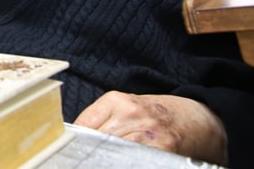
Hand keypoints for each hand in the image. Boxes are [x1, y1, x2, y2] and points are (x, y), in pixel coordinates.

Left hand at [74, 91, 227, 164]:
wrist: (192, 117)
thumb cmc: (151, 114)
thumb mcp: (123, 108)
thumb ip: (99, 121)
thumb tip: (73, 137)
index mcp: (116, 100)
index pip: (84, 125)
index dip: (75, 141)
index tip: (70, 150)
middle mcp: (131, 113)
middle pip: (97, 140)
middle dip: (91, 152)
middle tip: (87, 158)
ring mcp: (148, 131)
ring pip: (114, 152)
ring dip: (107, 158)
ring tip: (105, 159)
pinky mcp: (163, 148)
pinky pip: (134, 159)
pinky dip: (126, 161)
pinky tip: (123, 161)